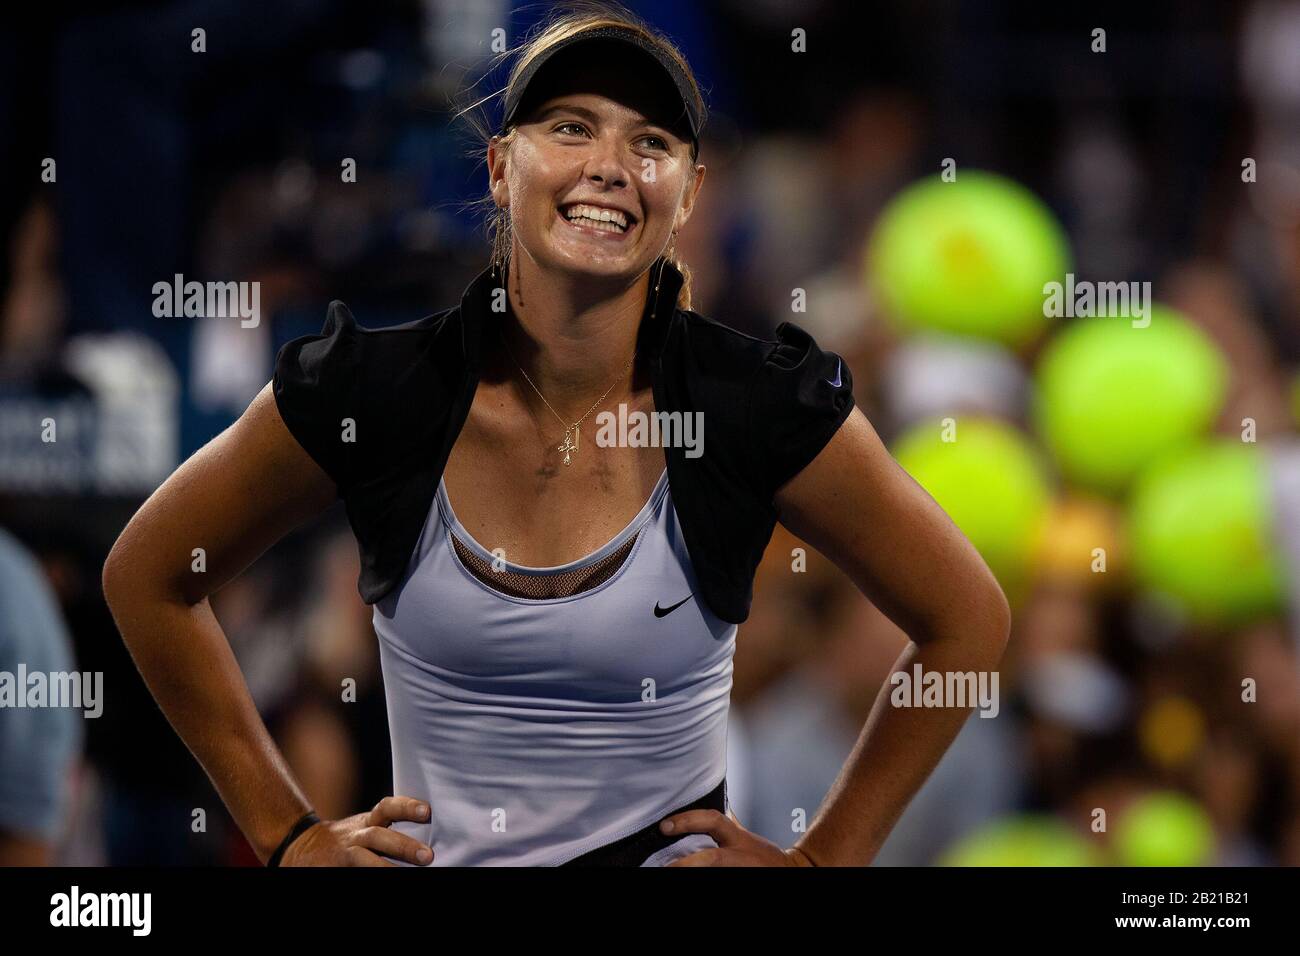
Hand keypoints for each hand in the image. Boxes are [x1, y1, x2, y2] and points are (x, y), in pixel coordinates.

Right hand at [279, 796, 433, 866]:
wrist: (299, 847)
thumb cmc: (346, 839)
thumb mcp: (364, 826)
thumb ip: (388, 828)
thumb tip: (427, 837)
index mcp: (366, 822)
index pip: (387, 808)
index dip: (407, 807)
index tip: (427, 811)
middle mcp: (355, 836)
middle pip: (379, 836)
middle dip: (404, 846)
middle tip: (429, 856)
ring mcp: (344, 855)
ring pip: (364, 860)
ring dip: (386, 868)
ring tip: (408, 877)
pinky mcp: (334, 870)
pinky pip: (353, 875)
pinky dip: (369, 877)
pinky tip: (388, 883)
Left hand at [658, 809, 814, 866]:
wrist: (795, 870)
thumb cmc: (763, 856)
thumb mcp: (742, 836)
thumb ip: (722, 829)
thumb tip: (695, 816)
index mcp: (737, 838)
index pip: (711, 821)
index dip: (687, 821)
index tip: (664, 826)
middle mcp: (739, 853)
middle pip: (712, 857)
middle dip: (687, 863)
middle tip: (665, 867)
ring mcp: (741, 869)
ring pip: (715, 869)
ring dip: (694, 870)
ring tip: (672, 872)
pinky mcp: (742, 879)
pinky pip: (720, 877)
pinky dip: (708, 876)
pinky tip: (690, 875)